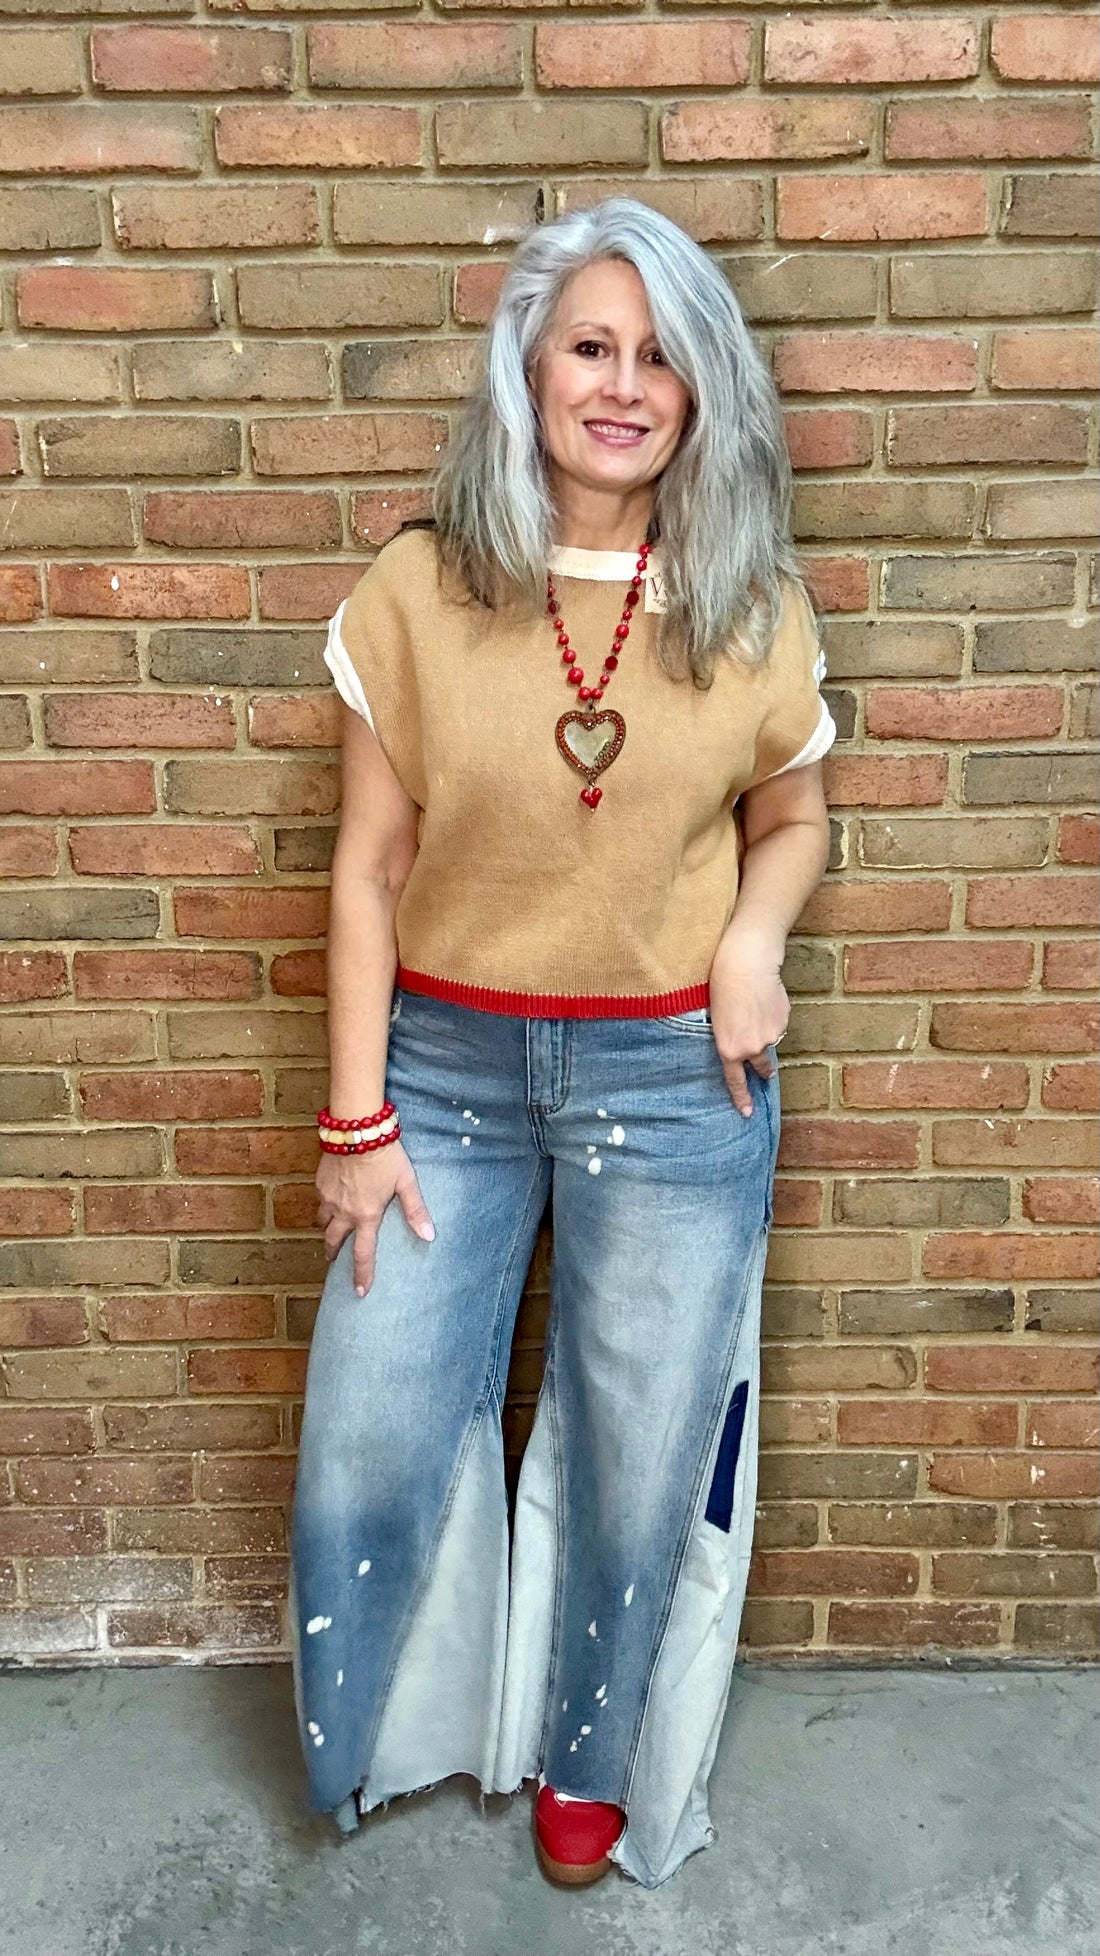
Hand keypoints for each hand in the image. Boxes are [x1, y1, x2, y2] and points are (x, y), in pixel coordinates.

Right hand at [315, 1142, 434, 1297]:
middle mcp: (344, 1212)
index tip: (360, 1292)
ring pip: (323, 1220)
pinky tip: (331, 1196)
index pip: (363, 1254)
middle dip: (333, 1252)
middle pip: (334, 1240)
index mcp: (367, 1216)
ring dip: (327, 1227)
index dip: (362, 1275)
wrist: (357, 1130)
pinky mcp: (320, 1182)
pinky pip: (320, 1199)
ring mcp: (328, 1197)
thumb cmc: (386, 1156)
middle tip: (332, 1260)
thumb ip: (416, 1210)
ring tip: (330, 1229)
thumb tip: (429, 1236)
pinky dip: (325, 1203)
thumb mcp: (406, 1183)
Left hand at [708, 939, 789, 1117]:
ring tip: (755, 1009)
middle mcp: (752, 1049)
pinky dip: (773, 1018)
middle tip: (765, 1072)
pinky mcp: (783, 1021)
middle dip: (763, 1069)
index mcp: (728, 1050)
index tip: (747, 1112)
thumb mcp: (716, 1019)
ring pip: (770, 1042)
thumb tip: (742, 1045)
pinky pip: (778, 1025)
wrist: (746, 964)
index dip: (742, 1098)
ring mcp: (771, 1036)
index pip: (735, 1081)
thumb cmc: (721, 986)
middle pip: (761, 1066)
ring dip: (765, 1033)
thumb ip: (729, 1039)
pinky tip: (765, 1000)